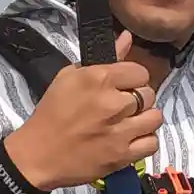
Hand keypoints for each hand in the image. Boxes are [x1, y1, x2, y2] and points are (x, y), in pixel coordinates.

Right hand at [3, 33, 163, 192]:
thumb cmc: (51, 114)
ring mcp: (119, 131)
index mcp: (98, 79)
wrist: (38, 155)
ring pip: (155, 118)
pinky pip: (151, 143)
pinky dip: (145, 141)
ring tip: (131, 123)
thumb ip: (105, 58)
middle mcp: (113, 103)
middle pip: (148, 94)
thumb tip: (127, 37)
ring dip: (145, 119)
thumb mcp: (69, 77)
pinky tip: (132, 139)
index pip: (140, 72)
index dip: (133, 79)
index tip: (124, 86)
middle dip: (138, 99)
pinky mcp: (122, 155)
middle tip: (123, 106)